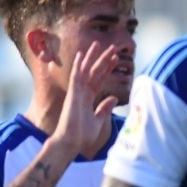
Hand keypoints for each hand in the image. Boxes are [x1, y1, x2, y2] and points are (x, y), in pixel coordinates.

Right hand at [53, 43, 121, 157]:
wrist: (71, 142)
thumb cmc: (82, 135)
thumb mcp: (98, 120)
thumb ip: (105, 108)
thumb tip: (114, 98)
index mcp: (88, 97)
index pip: (99, 78)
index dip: (107, 68)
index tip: (115, 58)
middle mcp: (82, 92)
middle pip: (94, 71)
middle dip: (103, 59)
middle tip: (113, 47)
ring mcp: (77, 92)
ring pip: (85, 70)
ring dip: (91, 57)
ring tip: (98, 44)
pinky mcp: (72, 95)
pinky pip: (75, 77)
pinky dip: (78, 66)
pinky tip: (81, 55)